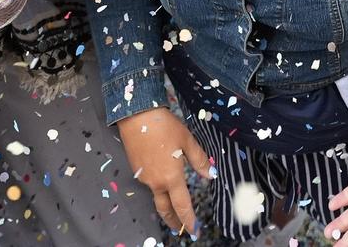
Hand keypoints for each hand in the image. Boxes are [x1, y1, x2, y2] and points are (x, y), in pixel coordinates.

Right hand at [115, 106, 210, 235]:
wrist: (136, 116)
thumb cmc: (165, 127)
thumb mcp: (187, 141)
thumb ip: (199, 161)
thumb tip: (210, 175)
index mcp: (171, 177)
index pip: (182, 205)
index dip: (189, 219)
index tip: (194, 230)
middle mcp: (156, 182)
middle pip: (165, 209)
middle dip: (174, 221)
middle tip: (181, 230)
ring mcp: (144, 178)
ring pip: (157, 195)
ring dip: (165, 204)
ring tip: (174, 205)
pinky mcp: (137, 170)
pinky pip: (150, 183)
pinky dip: (158, 187)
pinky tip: (162, 179)